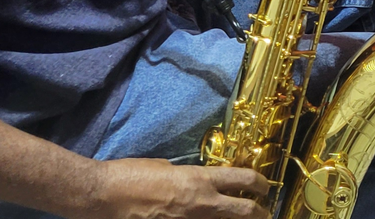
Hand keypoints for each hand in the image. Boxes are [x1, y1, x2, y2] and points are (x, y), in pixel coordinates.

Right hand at [87, 158, 268, 218]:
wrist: (103, 195)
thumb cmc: (132, 175)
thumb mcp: (167, 168)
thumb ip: (188, 177)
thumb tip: (198, 183)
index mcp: (200, 179)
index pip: (243, 179)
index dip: (260, 183)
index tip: (266, 187)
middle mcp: (200, 203)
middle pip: (242, 210)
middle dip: (257, 212)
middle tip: (264, 212)